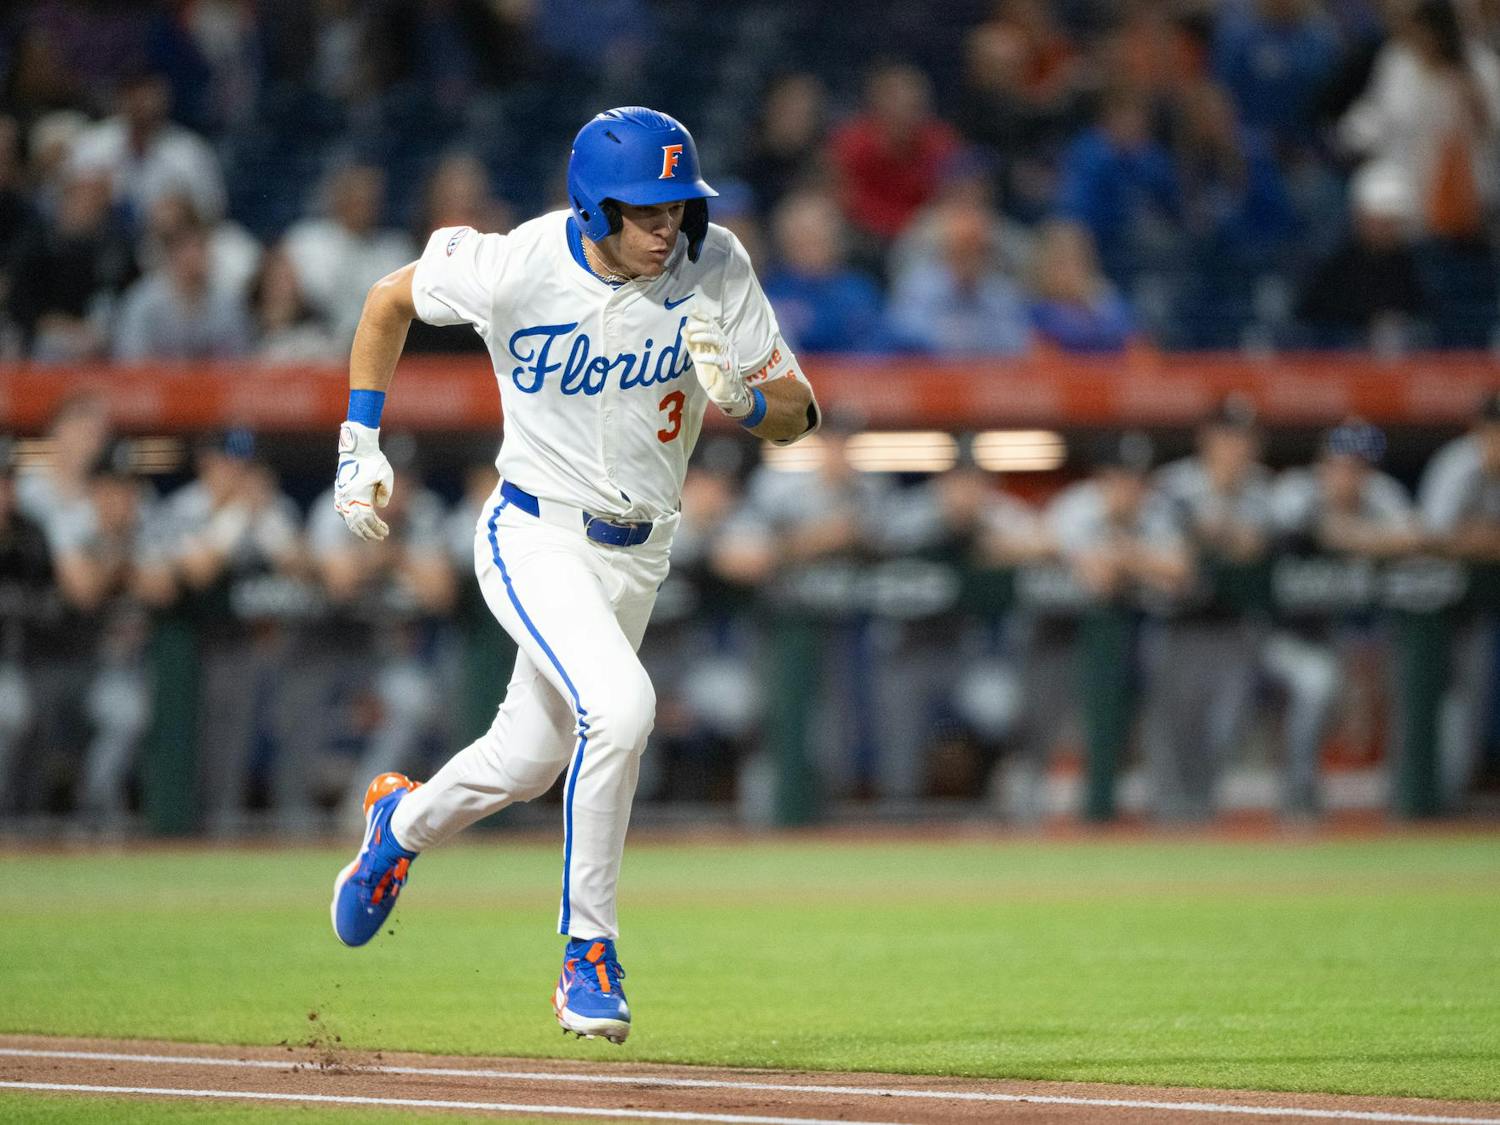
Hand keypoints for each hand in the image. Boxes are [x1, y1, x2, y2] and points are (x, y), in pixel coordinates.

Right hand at [334, 421, 393, 541]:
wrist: (357, 447)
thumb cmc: (374, 461)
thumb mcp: (386, 476)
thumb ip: (385, 493)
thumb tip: (381, 506)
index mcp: (358, 495)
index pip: (368, 519)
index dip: (376, 528)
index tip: (386, 532)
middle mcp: (347, 498)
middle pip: (357, 523)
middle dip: (368, 532)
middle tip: (379, 538)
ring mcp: (340, 495)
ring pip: (347, 518)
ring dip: (358, 528)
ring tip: (367, 535)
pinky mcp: (339, 491)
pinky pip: (341, 510)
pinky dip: (348, 519)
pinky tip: (354, 522)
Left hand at [685, 309, 751, 417]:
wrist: (726, 396)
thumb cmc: (713, 375)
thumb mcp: (700, 358)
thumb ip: (693, 345)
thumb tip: (683, 329)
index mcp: (719, 343)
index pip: (713, 325)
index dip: (704, 316)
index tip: (692, 311)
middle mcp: (726, 347)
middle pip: (716, 331)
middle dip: (702, 326)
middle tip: (689, 326)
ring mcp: (728, 358)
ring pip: (720, 341)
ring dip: (706, 337)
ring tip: (693, 338)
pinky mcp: (728, 371)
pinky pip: (720, 361)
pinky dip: (709, 358)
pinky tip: (699, 358)